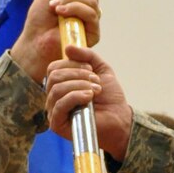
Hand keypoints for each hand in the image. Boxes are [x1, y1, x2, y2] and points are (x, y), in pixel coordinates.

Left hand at [13, 0, 100, 83]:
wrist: (34, 42)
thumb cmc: (39, 21)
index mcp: (80, 1)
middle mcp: (89, 11)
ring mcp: (92, 23)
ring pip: (92, 1)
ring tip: (54, 7)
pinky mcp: (93, 35)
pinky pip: (92, 14)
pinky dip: (75, 9)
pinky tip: (61, 13)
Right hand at [45, 45, 132, 160]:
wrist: (120, 118)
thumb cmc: (109, 97)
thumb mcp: (101, 69)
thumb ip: (87, 56)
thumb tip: (67, 48)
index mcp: (61, 84)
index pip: (54, 67)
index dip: (72, 64)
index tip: (91, 70)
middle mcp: (54, 97)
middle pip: (54, 77)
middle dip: (77, 74)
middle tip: (95, 80)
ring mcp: (54, 111)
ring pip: (56, 89)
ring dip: (79, 85)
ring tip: (96, 90)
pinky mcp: (57, 124)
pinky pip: (59, 105)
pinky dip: (75, 96)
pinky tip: (89, 97)